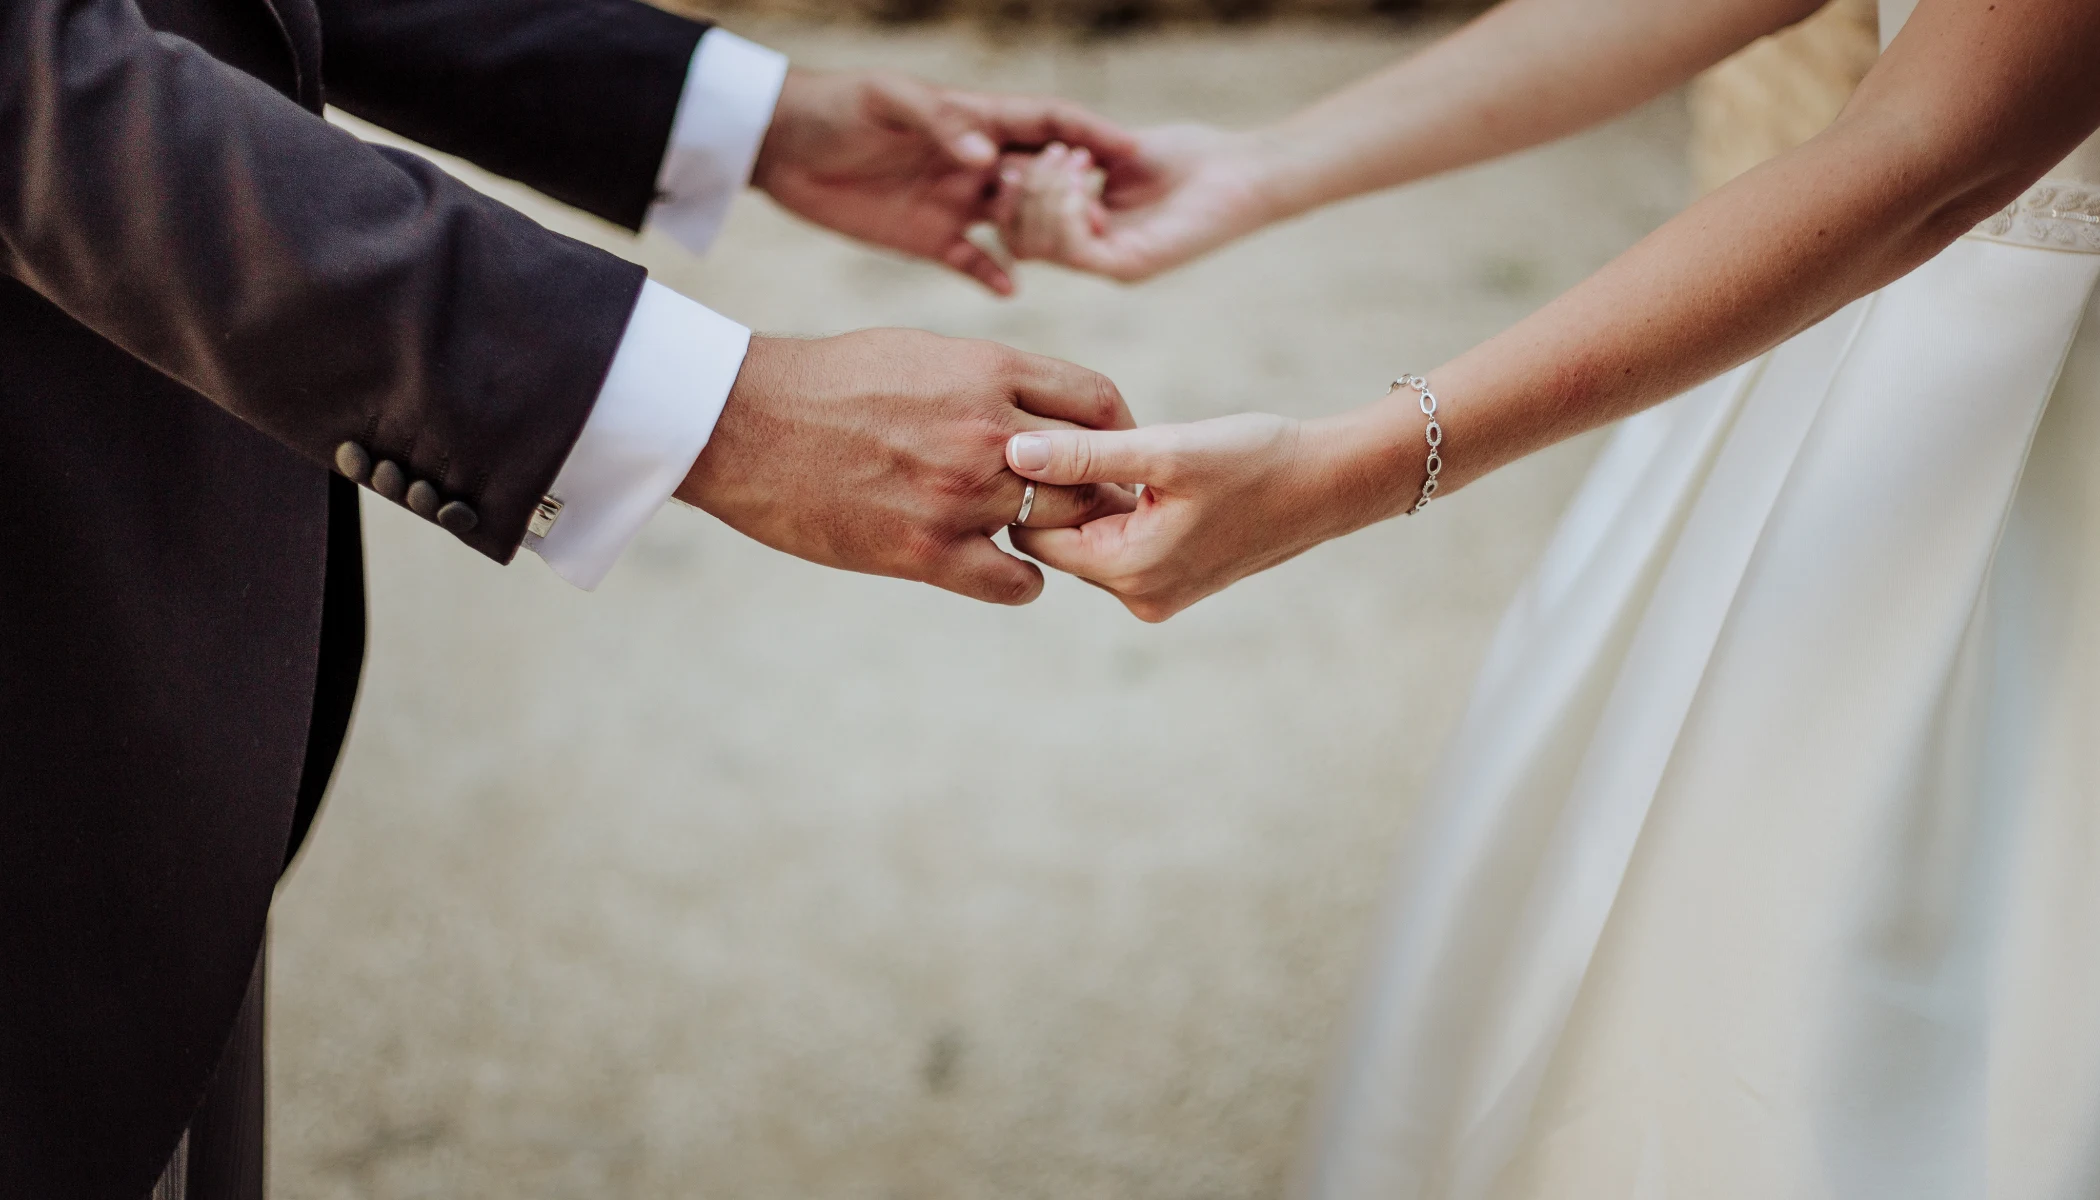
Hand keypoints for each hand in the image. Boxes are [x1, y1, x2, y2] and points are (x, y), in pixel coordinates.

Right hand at [676, 330, 1136, 604]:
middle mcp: (987, 431)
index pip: (1098, 401)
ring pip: (1058, 526)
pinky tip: (995, 567)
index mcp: (988, 371)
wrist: (744, 423)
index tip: (1109, 453)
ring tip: (1023, 531)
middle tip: (1076, 506)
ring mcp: (959, 494)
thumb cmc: (828, 383)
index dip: (1116, 432)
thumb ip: (990, 379)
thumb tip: (1041, 409)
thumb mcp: (923, 353)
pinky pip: (1016, 583)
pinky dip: (1017, 580)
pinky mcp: (925, 551)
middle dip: (1091, 489)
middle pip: (1091, 469)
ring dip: (1050, 533)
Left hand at [752, 69, 1137, 294]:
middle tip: (1114, 219)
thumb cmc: (837, 106)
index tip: (1135, 149)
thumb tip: (990, 154)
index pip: (1047, 122)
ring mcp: (956, 201)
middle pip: (1044, 177)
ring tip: (1078, 259)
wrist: (781, 143)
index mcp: (976, 119)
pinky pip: (975, 262)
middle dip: (1081, 194)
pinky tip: (1013, 293)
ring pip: (1019, 223)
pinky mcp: (929, 237)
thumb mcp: (888, 102)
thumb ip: (941, 123)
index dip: (1092, 131)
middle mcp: (976, 161)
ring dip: (1047, 239)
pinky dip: (996, 276)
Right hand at [990, 125, 1280, 283]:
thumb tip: (1022, 153)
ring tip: (1076, 161)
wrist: (1244, 170)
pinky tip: (1087, 180)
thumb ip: (1074, 155)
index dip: (1015, 187)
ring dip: (1044, 195)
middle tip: (1060, 154)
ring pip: (1036, 246)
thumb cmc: (1192, 156)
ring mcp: (1110, 263)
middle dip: (1024, 190)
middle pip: (1019, 241)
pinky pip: (1072, 251)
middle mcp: (1094, 252)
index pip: (1019, 226)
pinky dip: (1067, 210)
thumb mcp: (1117, 149)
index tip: (1042, 148)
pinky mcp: (1130, 266)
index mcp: (1087, 227)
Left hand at [1002, 408, 1417, 620]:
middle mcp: (1139, 595)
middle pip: (1062, 542)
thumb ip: (1086, 454)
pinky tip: (1152, 473)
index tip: (1046, 441)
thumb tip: (1014, 451)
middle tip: (1087, 439)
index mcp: (1129, 571)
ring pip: (1093, 539)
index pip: (1037, 536)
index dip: (1032, 487)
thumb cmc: (1257, 461)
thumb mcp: (1167, 451)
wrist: (1331, 483)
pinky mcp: (1178, 578)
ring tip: (1127, 453)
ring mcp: (1159, 592)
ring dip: (1097, 497)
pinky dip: (1125, 508)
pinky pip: (1126, 543)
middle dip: (1064, 493)